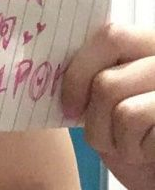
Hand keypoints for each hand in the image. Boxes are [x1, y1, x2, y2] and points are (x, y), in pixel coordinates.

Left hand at [62, 24, 154, 189]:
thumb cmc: (139, 145)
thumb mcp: (115, 106)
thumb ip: (98, 79)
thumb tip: (46, 72)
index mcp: (152, 45)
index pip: (109, 35)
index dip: (78, 72)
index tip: (69, 108)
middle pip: (106, 80)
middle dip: (94, 119)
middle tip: (106, 138)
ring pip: (116, 104)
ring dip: (112, 139)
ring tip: (132, 146)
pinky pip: (134, 121)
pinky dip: (133, 150)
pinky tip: (148, 154)